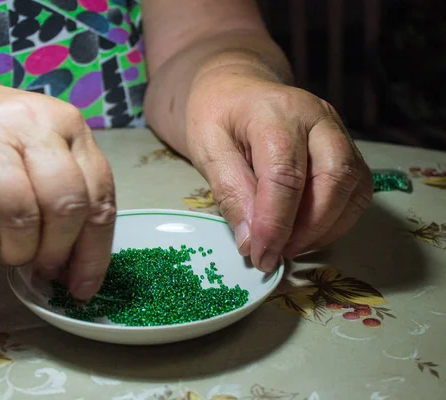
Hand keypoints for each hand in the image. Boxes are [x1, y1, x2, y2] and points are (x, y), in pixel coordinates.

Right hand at [0, 75, 115, 298]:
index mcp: (68, 123)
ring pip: (19, 212)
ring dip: (17, 249)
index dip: (94, 252)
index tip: (83, 286)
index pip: (99, 196)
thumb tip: (80, 269)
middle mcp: (32, 121)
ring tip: (9, 249)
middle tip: (42, 266)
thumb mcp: (43, 158)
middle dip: (56, 251)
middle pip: (64, 205)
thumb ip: (68, 201)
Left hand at [186, 65, 372, 271]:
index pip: (285, 175)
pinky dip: (335, 221)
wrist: (238, 88)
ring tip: (287, 246)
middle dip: (307, 228)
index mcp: (276, 111)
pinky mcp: (347, 150)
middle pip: (334, 178)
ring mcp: (338, 132)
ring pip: (353, 187)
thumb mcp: (207, 149)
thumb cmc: (219, 116)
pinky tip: (305, 233)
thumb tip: (251, 240)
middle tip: (275, 254)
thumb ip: (230, 191)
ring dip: (324, 229)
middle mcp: (318, 118)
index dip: (274, 224)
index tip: (259, 255)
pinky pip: (356, 191)